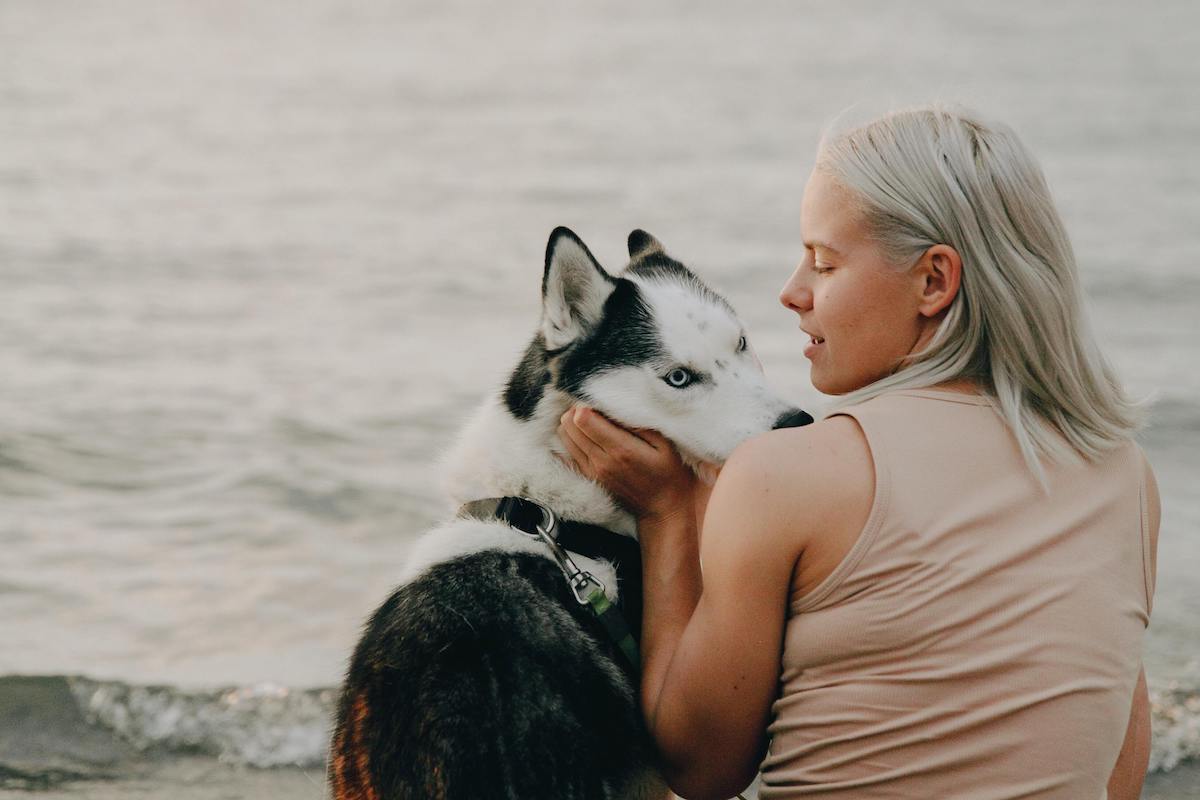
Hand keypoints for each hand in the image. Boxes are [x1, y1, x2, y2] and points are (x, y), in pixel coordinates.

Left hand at [556, 406, 716, 526]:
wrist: (663, 510)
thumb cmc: (670, 475)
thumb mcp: (666, 445)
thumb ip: (641, 425)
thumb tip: (617, 407)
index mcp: (620, 449)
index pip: (583, 419)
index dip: (587, 404)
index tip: (600, 402)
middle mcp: (601, 461)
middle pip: (569, 425)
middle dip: (577, 411)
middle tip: (595, 409)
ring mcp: (592, 471)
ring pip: (564, 437)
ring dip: (573, 424)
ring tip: (591, 421)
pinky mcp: (589, 477)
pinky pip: (566, 453)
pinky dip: (571, 440)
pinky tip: (586, 436)